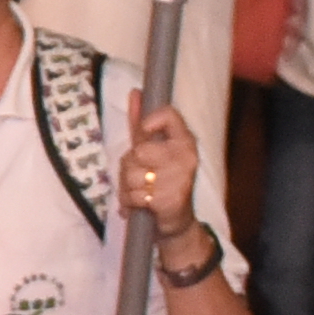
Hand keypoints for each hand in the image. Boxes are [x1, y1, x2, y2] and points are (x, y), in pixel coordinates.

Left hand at [121, 94, 201, 238]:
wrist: (177, 222)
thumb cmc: (162, 181)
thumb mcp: (153, 149)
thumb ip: (141, 123)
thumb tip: (135, 92)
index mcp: (185, 141)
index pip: (168, 114)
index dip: (148, 120)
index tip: (143, 132)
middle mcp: (186, 157)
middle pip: (139, 150)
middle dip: (130, 166)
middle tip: (141, 175)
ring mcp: (179, 179)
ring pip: (131, 175)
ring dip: (127, 187)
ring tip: (141, 192)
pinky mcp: (169, 199)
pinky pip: (132, 195)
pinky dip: (130, 202)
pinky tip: (142, 205)